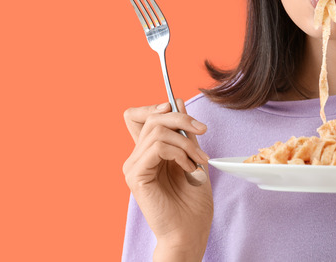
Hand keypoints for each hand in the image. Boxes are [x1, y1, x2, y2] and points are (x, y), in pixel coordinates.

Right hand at [123, 99, 212, 260]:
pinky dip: (178, 152)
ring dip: (186, 141)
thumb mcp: (192, 158)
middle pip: (151, 118)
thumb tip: (178, 103)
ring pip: (157, 131)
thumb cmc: (192, 204)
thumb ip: (184, 133)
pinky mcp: (136, 176)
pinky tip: (187, 167)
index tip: (179, 109)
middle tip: (202, 131)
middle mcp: (135, 158)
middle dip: (181, 119)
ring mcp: (133, 167)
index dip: (154, 106)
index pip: (136, 116)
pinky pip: (157, 147)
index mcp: (146, 153)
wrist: (190, 233)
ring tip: (198, 159)